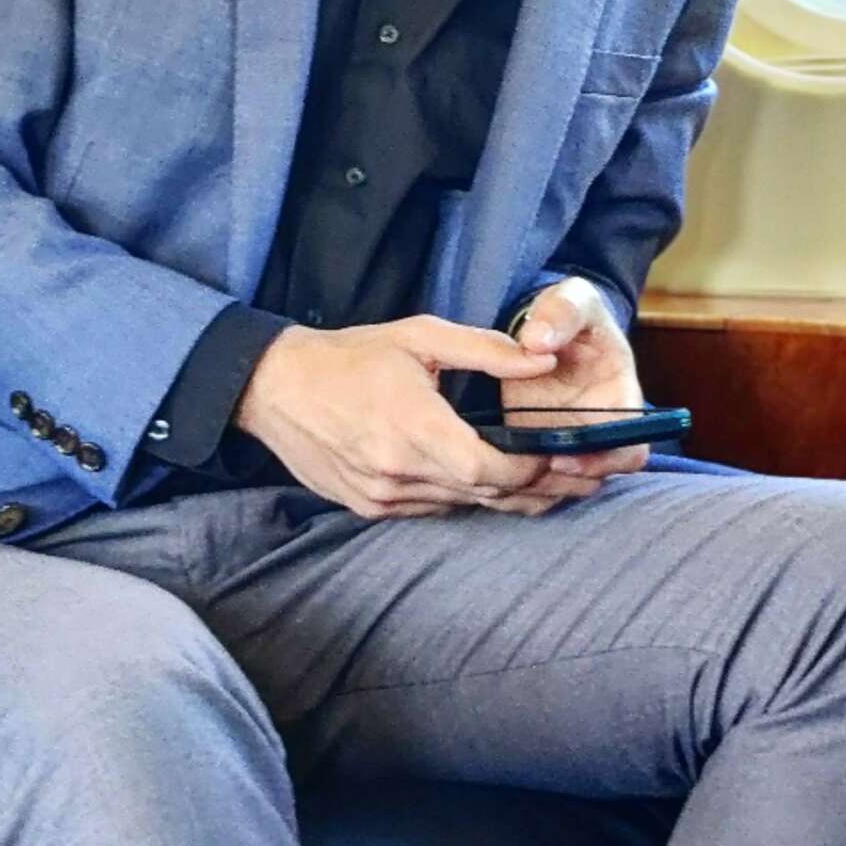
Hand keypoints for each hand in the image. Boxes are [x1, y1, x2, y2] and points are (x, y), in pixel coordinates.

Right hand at [234, 314, 574, 518]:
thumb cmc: (350, 355)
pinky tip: (481, 483)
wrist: (274, 388)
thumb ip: (487, 350)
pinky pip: (429, 509)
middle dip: (530, 488)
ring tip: (541, 482)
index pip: (488, 471)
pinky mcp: (368, 508)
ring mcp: (381, 496)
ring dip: (497, 496)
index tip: (556, 454)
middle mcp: (397, 472)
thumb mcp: (420, 336)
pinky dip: (458, 497)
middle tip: (570, 478)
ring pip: (458, 507)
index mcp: (413, 427)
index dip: (530, 470)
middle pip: (481, 496)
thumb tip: (545, 358)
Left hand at [491, 277, 650, 514]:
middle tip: (527, 470)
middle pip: (598, 475)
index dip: (605, 460)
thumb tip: (537, 342)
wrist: (542, 324)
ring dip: (538, 484)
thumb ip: (559, 313)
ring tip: (503, 471)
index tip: (563, 457)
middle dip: (564, 480)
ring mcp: (568, 439)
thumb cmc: (567, 312)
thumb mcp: (571, 299)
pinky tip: (490, 468)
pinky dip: (514, 480)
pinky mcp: (535, 445)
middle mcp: (599, 427)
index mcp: (621, 398)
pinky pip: (532, 478)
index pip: (631, 448)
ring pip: (564, 484)